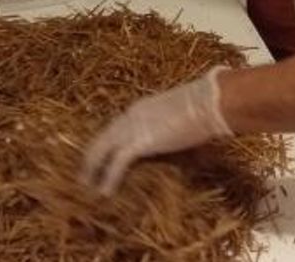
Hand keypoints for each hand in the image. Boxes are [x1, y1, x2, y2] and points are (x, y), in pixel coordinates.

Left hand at [82, 68, 232, 195]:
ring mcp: (133, 127)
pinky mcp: (140, 142)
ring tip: (87, 186)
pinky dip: (109, 178)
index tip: (100, 156)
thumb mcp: (179, 116)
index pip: (115, 127)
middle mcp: (131, 116)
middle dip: (91, 157)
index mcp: (140, 108)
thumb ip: (168, 127)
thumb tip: (173, 140)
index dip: (106, 143)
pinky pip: (117, 164)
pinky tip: (105, 192)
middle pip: (101, 138)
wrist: (208, 102)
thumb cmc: (202, 106)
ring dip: (93, 169)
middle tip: (85, 174)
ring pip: (101, 150)